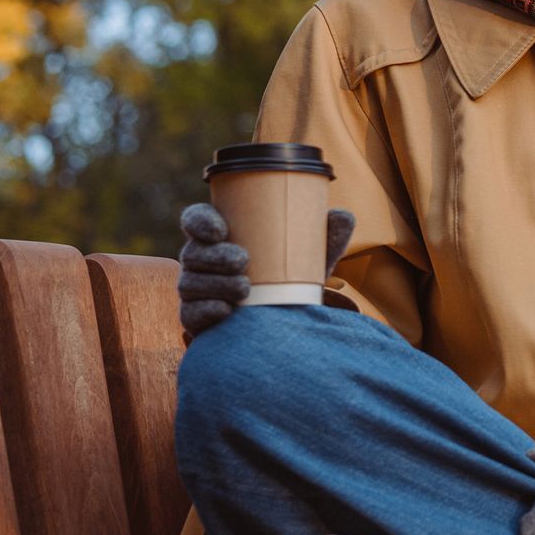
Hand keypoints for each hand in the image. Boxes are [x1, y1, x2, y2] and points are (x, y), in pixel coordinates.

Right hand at [177, 202, 355, 335]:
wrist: (289, 315)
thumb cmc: (293, 271)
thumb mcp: (311, 252)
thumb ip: (327, 233)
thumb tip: (343, 216)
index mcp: (221, 234)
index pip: (196, 219)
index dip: (201, 222)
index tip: (221, 229)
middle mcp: (201, 259)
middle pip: (193, 252)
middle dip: (215, 256)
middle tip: (243, 260)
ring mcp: (196, 289)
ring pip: (191, 284)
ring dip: (215, 285)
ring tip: (245, 288)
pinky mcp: (197, 318)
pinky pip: (191, 315)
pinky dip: (207, 312)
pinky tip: (226, 311)